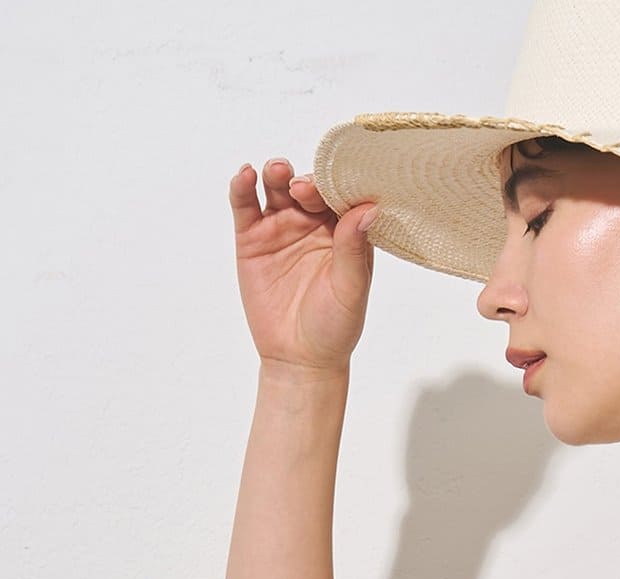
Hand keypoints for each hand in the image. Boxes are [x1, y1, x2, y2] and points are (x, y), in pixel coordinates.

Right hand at [228, 158, 377, 373]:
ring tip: (276, 171)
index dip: (335, 188)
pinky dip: (243, 187)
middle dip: (305, 181)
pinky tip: (245, 175)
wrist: (298, 358)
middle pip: (309, 187)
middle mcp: (314, 224)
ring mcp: (282, 227)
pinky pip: (246, 205)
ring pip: (278, 188)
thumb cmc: (334, 328)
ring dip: (276, 173)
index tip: (329, 189)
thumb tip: (368, 209)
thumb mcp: (351, 290)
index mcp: (345, 234)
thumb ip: (354, 249)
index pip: (341, 198)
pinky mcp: (253, 238)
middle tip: (301, 188)